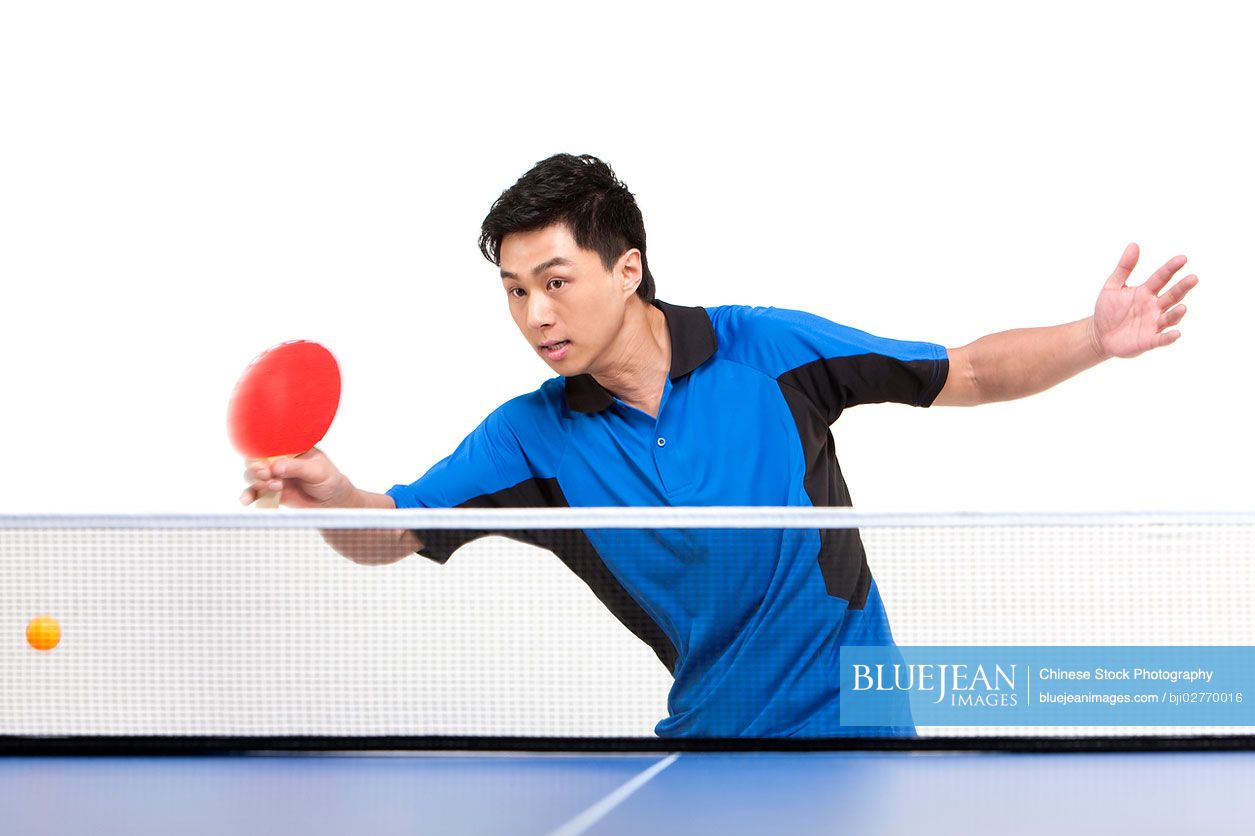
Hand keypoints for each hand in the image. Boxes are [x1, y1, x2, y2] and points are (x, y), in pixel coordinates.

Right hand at [240, 447, 354, 507]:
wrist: (330, 499)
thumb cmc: (327, 478)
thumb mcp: (317, 470)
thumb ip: (297, 468)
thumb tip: (276, 467)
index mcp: (288, 447)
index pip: (268, 444)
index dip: (261, 451)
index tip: (265, 463)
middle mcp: (277, 459)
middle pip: (255, 460)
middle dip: (256, 468)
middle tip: (266, 476)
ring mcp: (272, 475)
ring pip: (252, 475)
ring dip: (256, 482)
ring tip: (274, 487)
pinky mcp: (270, 490)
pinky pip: (254, 492)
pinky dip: (248, 496)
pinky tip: (246, 501)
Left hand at [1091, 243, 1198, 358]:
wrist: (1098, 334)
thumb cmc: (1108, 309)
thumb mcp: (1113, 286)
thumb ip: (1124, 268)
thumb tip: (1134, 244)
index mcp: (1146, 292)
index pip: (1161, 278)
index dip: (1171, 268)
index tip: (1182, 258)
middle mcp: (1154, 307)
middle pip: (1172, 296)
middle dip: (1182, 288)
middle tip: (1193, 278)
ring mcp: (1153, 324)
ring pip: (1169, 317)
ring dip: (1177, 313)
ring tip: (1182, 307)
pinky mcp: (1148, 341)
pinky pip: (1160, 339)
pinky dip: (1168, 337)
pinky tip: (1175, 334)